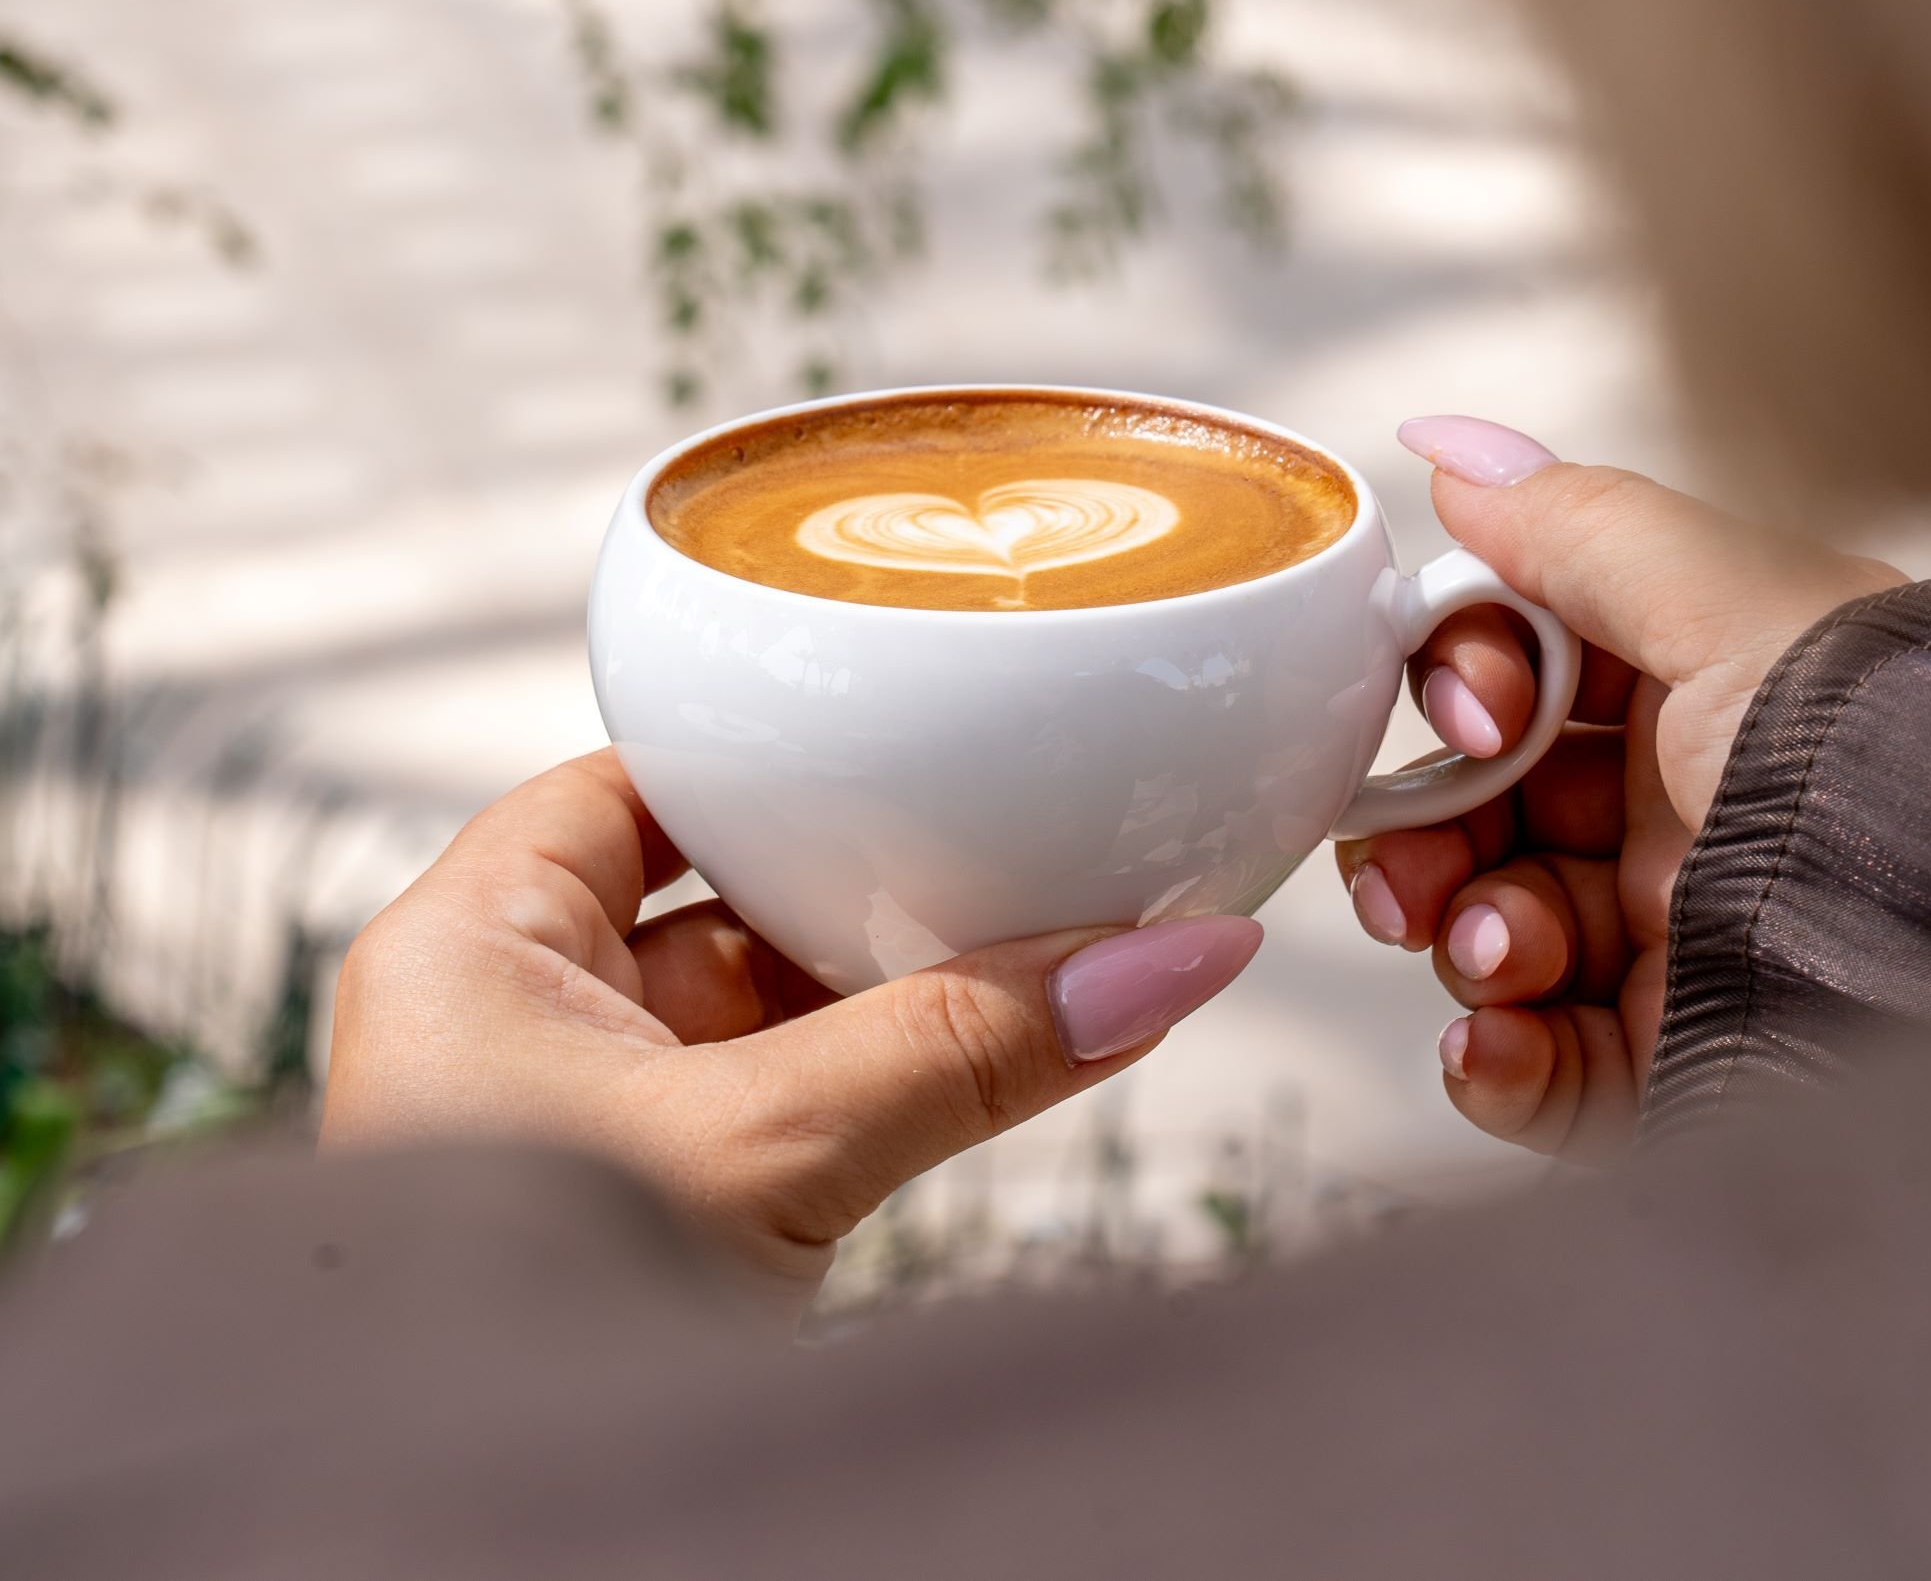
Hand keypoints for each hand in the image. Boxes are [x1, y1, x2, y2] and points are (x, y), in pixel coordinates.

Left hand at [322, 751, 1259, 1320]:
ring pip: (755, 1006)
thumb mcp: (765, 1151)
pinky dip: (869, 1073)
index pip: (633, 783)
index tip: (894, 734)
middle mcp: (512, 1019)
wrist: (519, 1537)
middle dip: (850, 872)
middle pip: (711, 890)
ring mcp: (583, 1116)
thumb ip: (962, 1049)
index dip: (764, 756)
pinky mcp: (651, 1202)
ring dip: (873, 983)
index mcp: (470, 947)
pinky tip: (970, 1052)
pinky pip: (778, 1097)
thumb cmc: (525, 1345)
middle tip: (986, 828)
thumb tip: (1157, 965)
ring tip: (1012, 925)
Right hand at [1336, 417, 1903, 1161]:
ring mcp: (1671, 943)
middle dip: (1422, 832)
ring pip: (1486, 931)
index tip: (1471, 718)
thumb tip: (1449, 448)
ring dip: (1456, 938)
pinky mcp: (1666, 1065)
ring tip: (1493, 955)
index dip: (1464, 688)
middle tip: (1414, 867)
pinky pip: (1532, 1066)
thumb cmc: (1880, 771)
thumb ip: (1578, 528)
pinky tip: (1493, 1042)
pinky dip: (1487, 1060)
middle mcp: (1679, 813)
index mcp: (1700, 692)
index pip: (1520, 672)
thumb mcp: (1734, 612)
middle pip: (1479, 808)